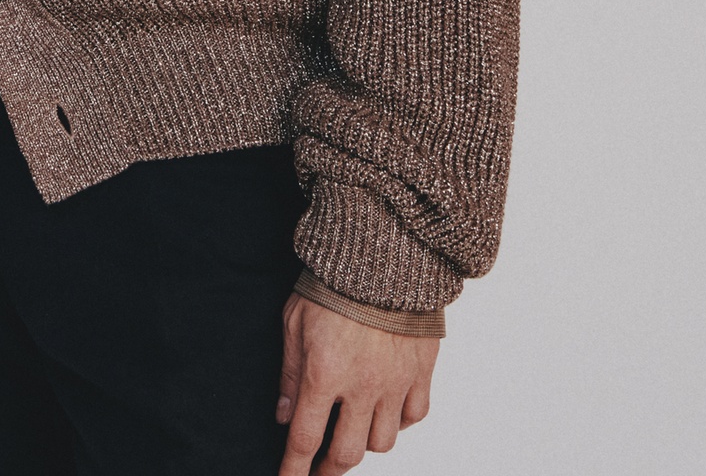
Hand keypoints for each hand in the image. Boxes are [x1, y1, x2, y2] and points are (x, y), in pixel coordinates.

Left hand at [277, 294, 437, 473]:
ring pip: (382, 442)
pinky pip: (414, 416)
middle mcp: (362, 386)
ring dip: (364, 443)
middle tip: (321, 468)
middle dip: (329, 468)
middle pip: (346, 453)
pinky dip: (399, 421)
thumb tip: (283, 414)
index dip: (294, 469)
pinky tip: (386, 410)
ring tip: (353, 431)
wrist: (384, 251)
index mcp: (325, 373)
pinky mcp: (421, 370)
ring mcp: (395, 381)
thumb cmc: (333, 281)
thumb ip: (289, 372)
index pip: (305, 439)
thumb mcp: (294, 320)